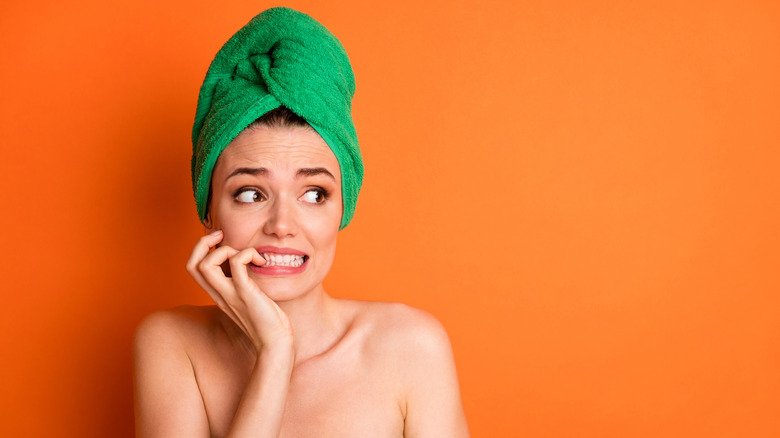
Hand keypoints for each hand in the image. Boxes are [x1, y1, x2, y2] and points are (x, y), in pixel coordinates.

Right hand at [186, 230, 292, 352]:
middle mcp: (219, 293)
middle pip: (192, 265)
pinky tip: (261, 261)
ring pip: (206, 265)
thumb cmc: (267, 320)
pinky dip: (248, 254)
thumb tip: (249, 263)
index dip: (200, 249)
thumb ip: (242, 282)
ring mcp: (230, 294)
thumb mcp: (248, 297)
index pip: (193, 268)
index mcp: (218, 293)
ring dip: (225, 250)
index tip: (219, 240)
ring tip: (246, 255)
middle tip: (223, 236)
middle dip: (203, 243)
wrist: (275, 342)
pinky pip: (237, 264)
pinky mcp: (245, 293)